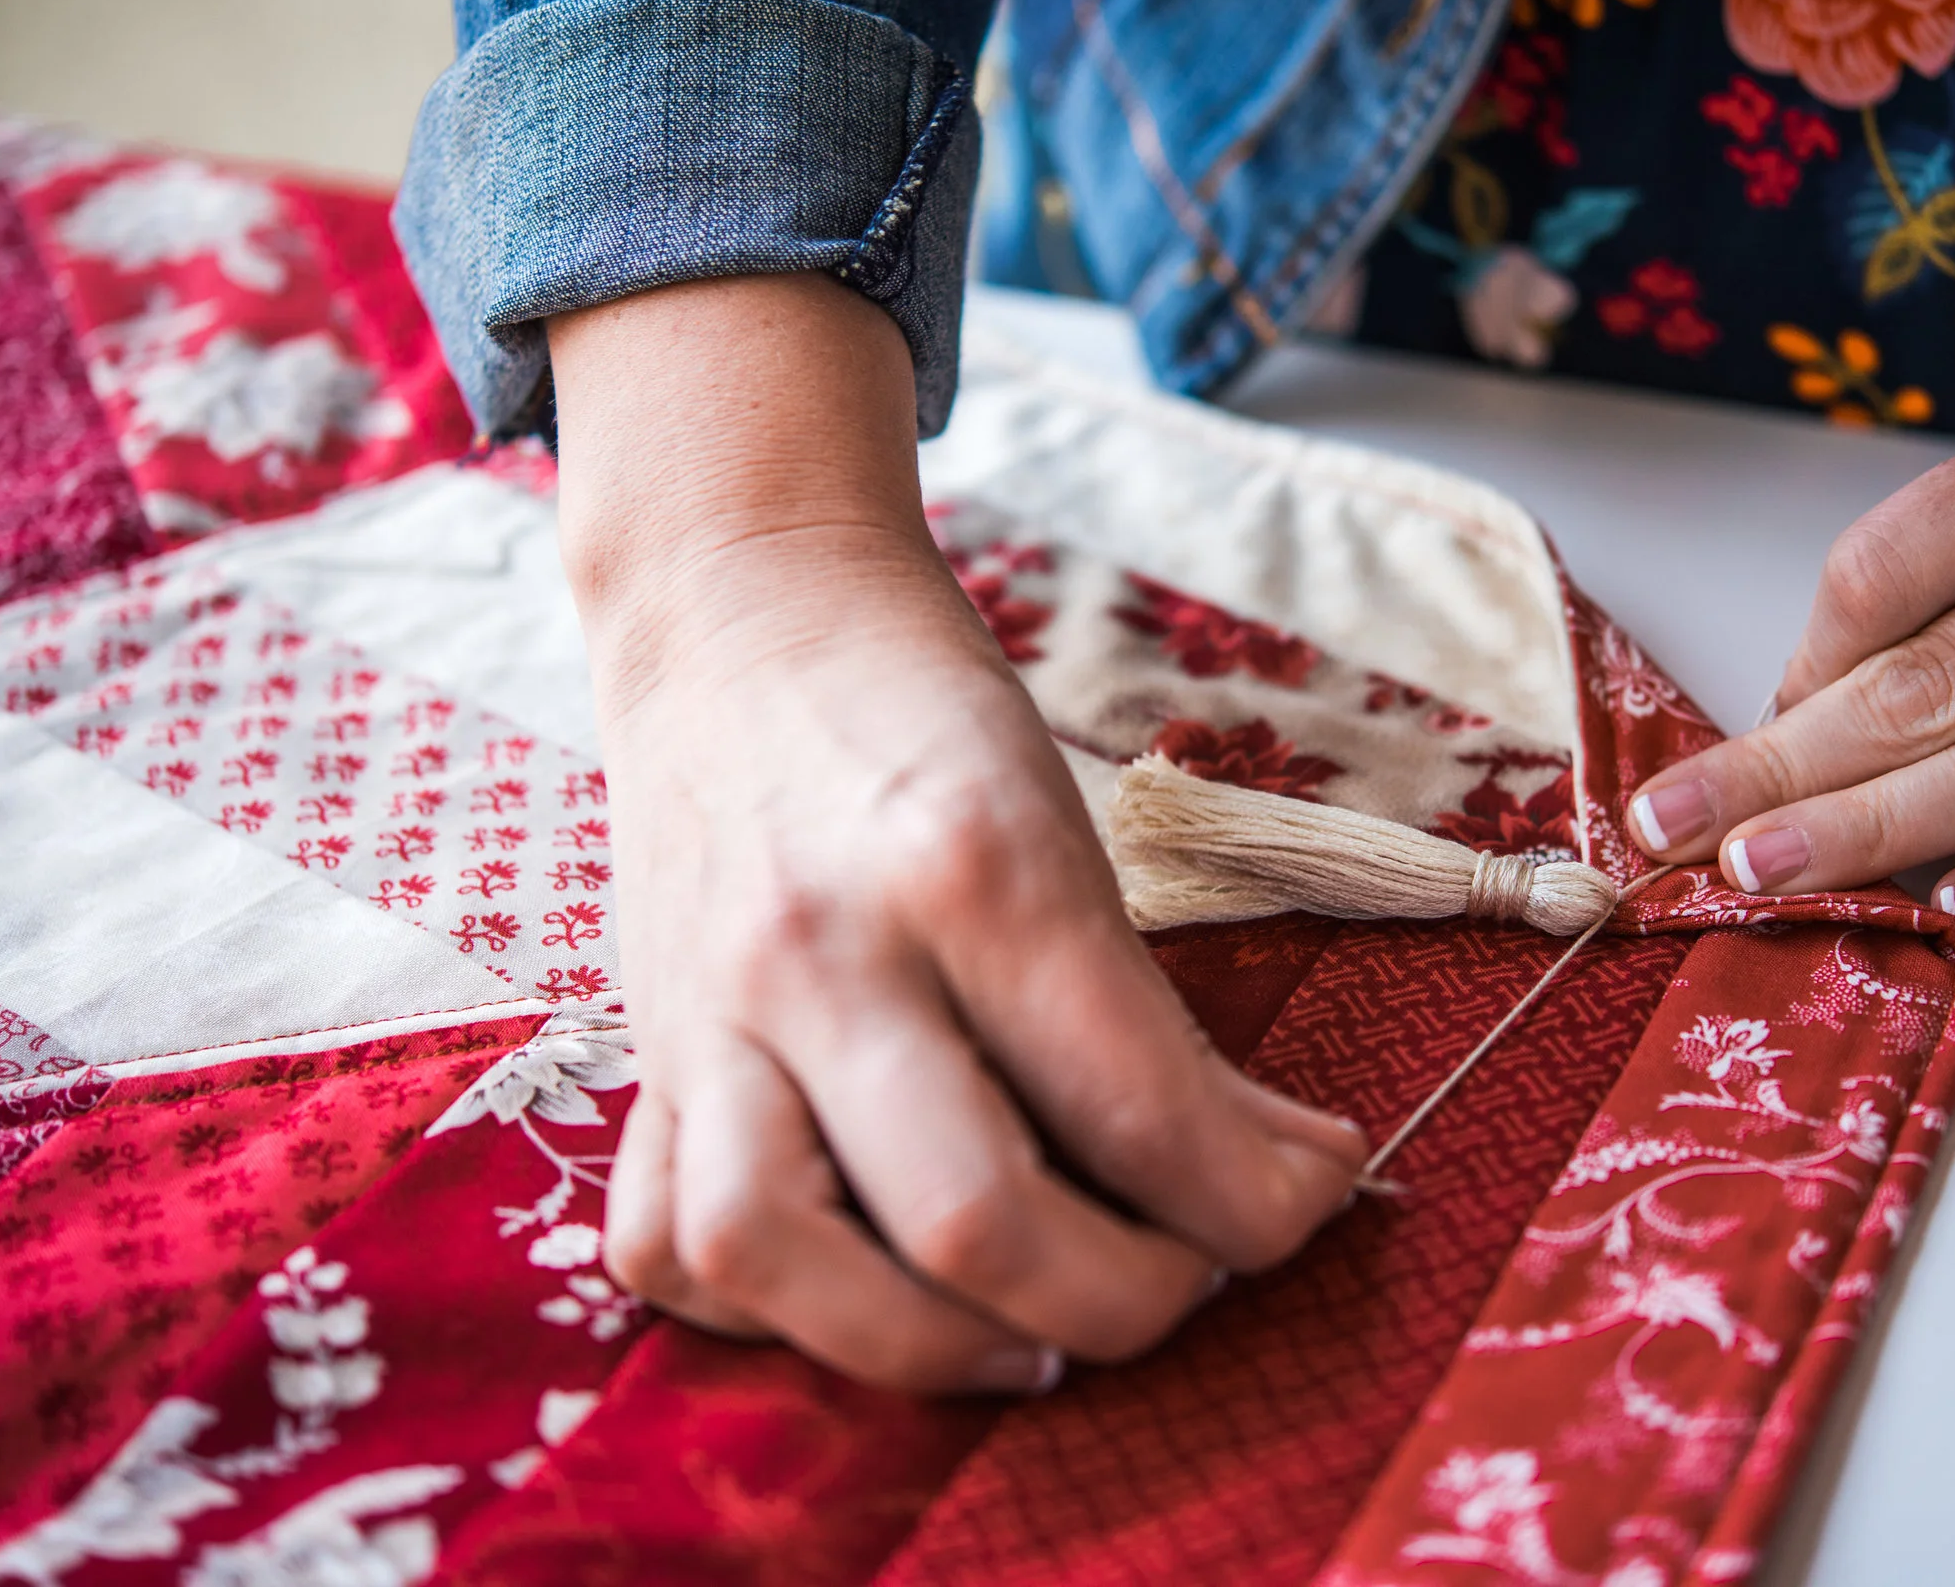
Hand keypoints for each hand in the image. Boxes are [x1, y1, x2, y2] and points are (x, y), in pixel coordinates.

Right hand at [551, 275, 1366, 1392]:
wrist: (738, 605)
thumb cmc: (924, 710)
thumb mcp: (1066, 823)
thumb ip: (1140, 1014)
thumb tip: (1265, 1174)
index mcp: (973, 867)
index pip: (1138, 1106)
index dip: (1258, 1203)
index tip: (1307, 1200)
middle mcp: (826, 952)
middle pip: (973, 1222)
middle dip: (1125, 1304)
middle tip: (1183, 1275)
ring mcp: (712, 1013)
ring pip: (776, 1260)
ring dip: (927, 1349)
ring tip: (1022, 1336)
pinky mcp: (646, 1054)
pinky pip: (662, 1241)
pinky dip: (760, 1309)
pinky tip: (858, 1287)